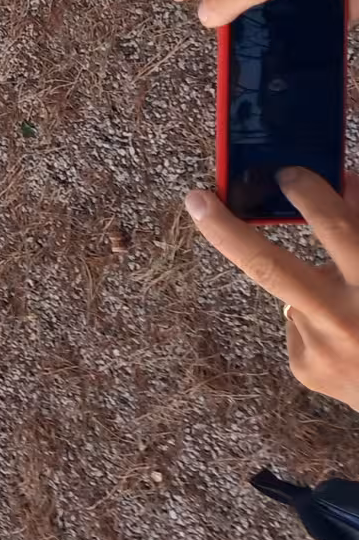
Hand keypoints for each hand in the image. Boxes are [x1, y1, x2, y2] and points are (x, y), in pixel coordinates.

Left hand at [186, 168, 358, 410]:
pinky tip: (351, 336)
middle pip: (268, 266)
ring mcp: (321, 349)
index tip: (287, 172)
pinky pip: (303, 322)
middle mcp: (345, 319)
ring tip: (338, 298)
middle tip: (197, 199)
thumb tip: (345, 181)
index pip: (337, 229)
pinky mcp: (307, 368)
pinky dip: (322, 317)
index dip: (311, 196)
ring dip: (311, 283)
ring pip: (293, 291)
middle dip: (226, 230)